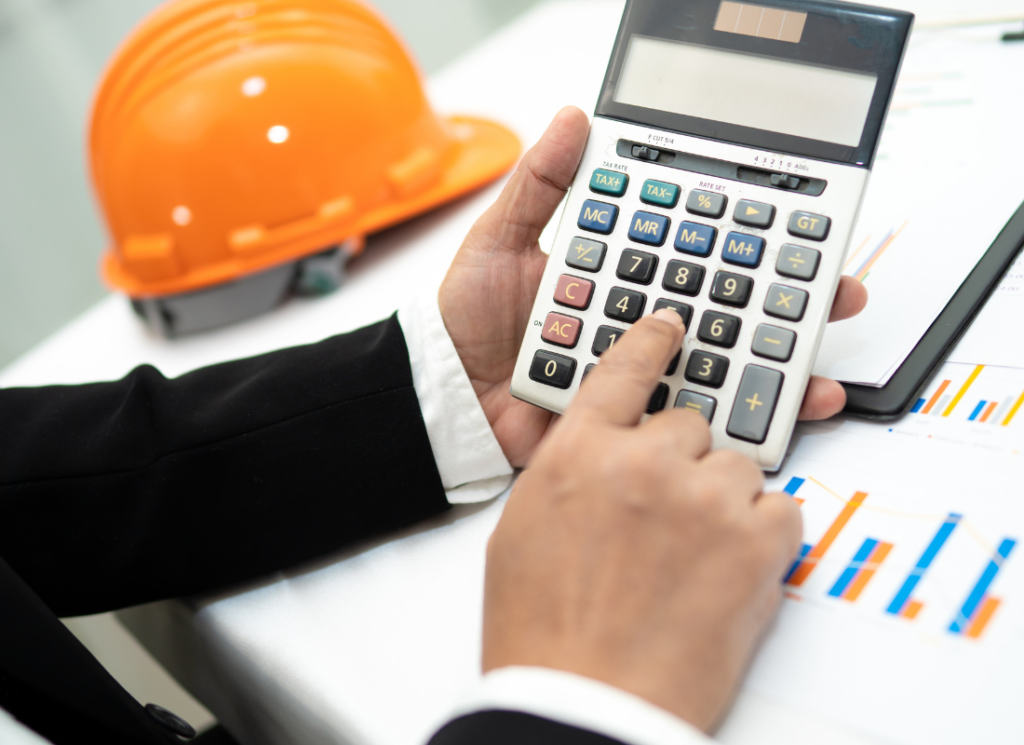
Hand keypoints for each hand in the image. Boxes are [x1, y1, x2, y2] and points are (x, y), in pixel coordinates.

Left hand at [439, 107, 867, 465]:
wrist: (447, 396)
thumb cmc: (467, 320)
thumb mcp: (499, 241)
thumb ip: (540, 186)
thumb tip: (572, 119)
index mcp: (618, 275)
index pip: (692, 251)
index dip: (742, 239)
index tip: (794, 226)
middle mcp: (638, 323)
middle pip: (726, 307)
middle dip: (787, 301)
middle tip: (833, 290)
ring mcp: (640, 373)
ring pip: (722, 364)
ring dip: (781, 365)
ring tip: (821, 363)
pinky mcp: (633, 420)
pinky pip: (692, 418)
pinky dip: (741, 421)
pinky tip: (779, 416)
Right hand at [482, 309, 800, 730]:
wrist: (582, 701)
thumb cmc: (543, 630)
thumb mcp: (523, 530)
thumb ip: (567, 473)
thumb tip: (600, 457)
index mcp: (578, 452)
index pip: (624, 369)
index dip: (651, 342)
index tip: (672, 324)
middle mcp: (642, 460)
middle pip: (690, 423)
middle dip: (684, 460)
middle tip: (668, 514)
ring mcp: (703, 496)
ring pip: (738, 464)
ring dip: (723, 499)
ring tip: (695, 557)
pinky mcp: (757, 541)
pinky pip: (781, 507)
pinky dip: (763, 534)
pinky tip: (729, 571)